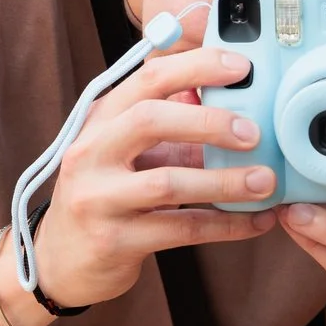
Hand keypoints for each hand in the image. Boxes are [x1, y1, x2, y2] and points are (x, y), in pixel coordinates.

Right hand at [32, 45, 278, 308]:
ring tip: (265, 182)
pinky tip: (256, 222)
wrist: (60, 259)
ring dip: (224, 182)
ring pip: (168, 183)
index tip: (241, 67)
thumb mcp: (128, 153)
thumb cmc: (104, 196)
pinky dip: (225, 224)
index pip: (148, 78)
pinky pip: (180, 229)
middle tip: (255, 133)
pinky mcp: (113, 241)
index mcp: (99, 120)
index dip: (197, 67)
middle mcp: (91, 152)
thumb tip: (235, 105)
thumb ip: (173, 128)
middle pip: (150, 120)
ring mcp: (98, 198)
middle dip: (209, 121)